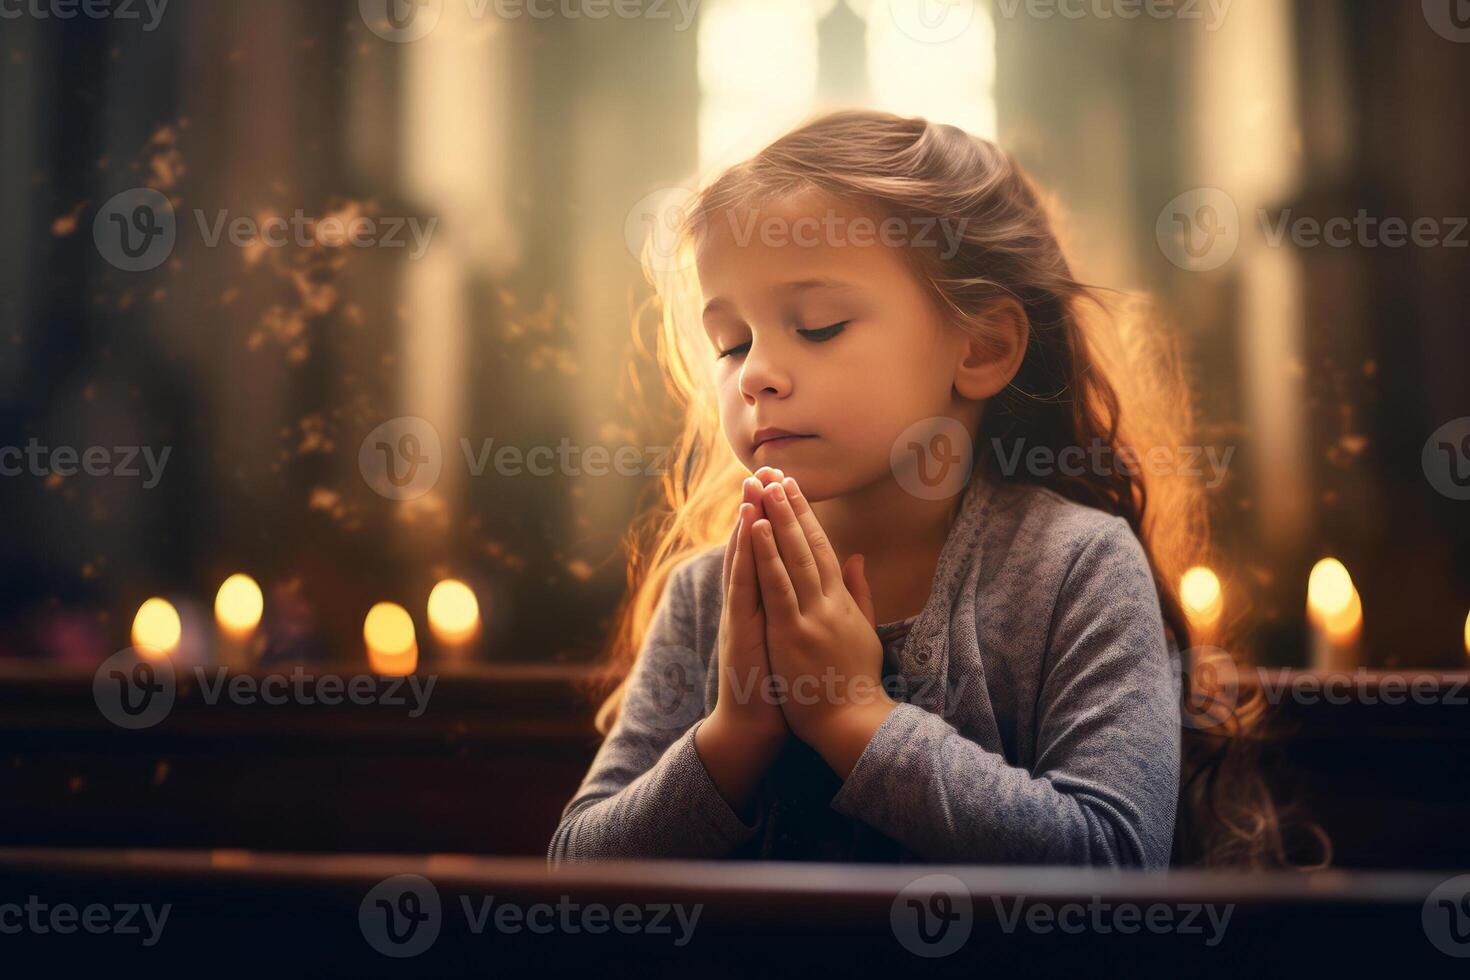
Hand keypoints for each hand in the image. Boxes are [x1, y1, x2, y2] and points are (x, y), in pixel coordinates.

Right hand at [709, 468, 789, 745]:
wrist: (755, 729)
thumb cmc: (782, 689)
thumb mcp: (796, 642)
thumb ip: (807, 610)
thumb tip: (829, 585)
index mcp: (767, 606)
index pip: (771, 555)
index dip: (777, 521)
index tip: (785, 486)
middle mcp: (750, 605)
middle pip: (754, 548)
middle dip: (759, 508)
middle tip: (763, 468)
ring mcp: (741, 615)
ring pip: (745, 558)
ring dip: (748, 519)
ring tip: (753, 483)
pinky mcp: (739, 629)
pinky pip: (742, 584)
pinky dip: (745, 553)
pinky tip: (748, 526)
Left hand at [749, 476, 898, 775]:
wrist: (851, 724)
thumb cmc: (854, 684)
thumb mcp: (863, 631)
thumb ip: (860, 592)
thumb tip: (857, 557)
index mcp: (842, 602)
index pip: (822, 549)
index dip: (807, 517)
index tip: (793, 488)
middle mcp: (828, 603)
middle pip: (807, 544)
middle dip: (791, 507)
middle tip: (776, 473)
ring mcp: (810, 616)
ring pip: (792, 557)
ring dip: (778, 518)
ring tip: (765, 486)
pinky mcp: (792, 633)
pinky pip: (778, 586)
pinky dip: (768, 556)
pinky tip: (759, 528)